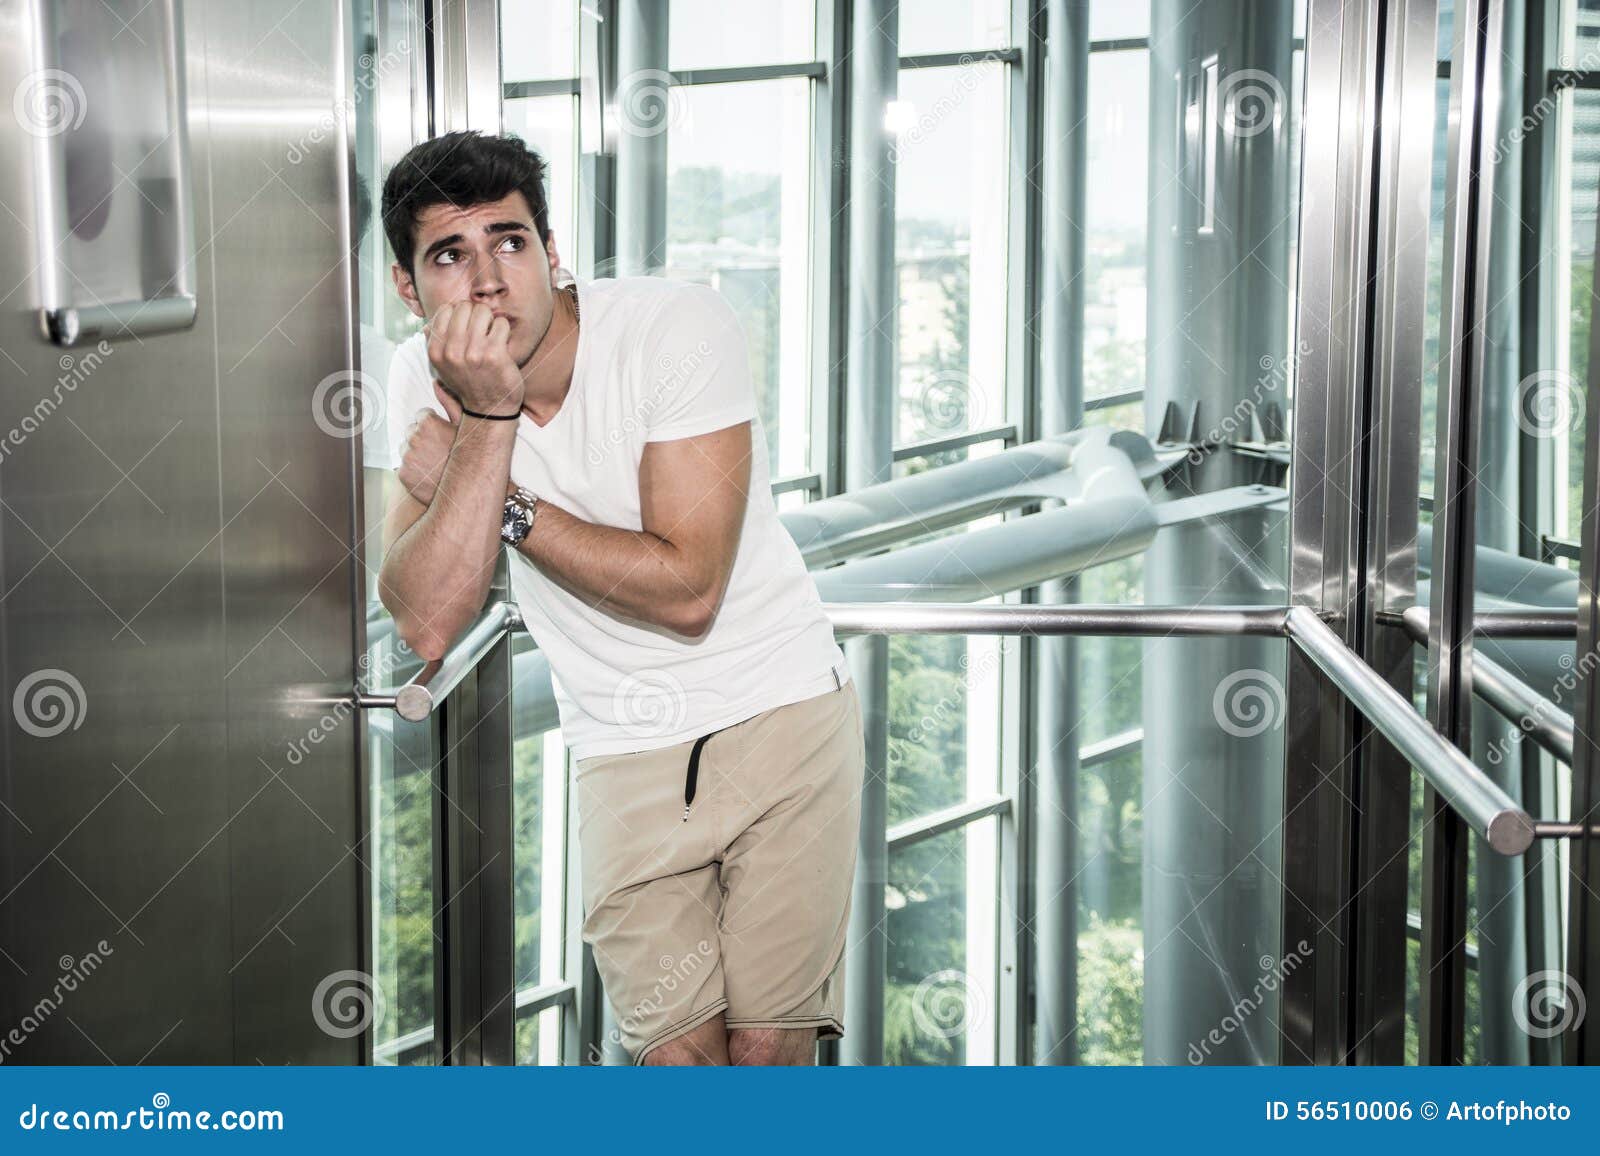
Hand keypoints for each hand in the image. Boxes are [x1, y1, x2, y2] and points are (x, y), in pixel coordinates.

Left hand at [397, 383, 463, 506]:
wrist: (467, 493)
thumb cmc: (470, 458)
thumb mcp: (465, 427)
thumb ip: (450, 401)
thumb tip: (438, 381)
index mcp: (428, 423)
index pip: (423, 416)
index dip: (435, 426)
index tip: (444, 437)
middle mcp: (413, 437)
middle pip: (413, 431)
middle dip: (423, 438)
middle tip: (441, 451)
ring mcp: (406, 456)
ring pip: (407, 448)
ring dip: (417, 453)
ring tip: (435, 463)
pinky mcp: (403, 473)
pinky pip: (405, 466)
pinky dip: (414, 469)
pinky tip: (429, 474)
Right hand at [425, 301, 523, 415]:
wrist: (488, 408)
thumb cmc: (467, 382)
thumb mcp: (442, 367)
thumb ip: (434, 344)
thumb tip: (427, 323)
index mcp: (436, 351)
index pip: (445, 309)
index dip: (459, 313)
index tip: (467, 326)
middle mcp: (451, 351)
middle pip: (464, 307)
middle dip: (475, 314)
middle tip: (481, 329)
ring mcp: (473, 353)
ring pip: (483, 311)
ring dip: (490, 320)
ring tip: (490, 335)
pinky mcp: (494, 354)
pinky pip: (500, 323)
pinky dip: (503, 330)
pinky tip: (501, 343)